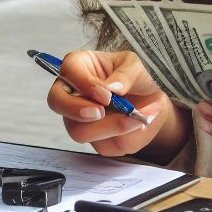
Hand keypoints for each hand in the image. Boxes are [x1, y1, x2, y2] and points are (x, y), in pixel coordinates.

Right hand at [48, 49, 172, 157]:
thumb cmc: (139, 76)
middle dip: (77, 110)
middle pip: (57, 102)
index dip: (84, 84)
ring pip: (79, 130)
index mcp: (81, 67)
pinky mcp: (95, 140)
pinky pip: (103, 145)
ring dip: (110, 127)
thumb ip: (126, 74)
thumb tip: (112, 87)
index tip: (106, 94)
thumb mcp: (136, 66)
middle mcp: (74, 93)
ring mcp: (80, 119)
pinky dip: (125, 136)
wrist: (154, 100)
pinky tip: (139, 124)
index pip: (68, 71)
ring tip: (137, 118)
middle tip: (101, 112)